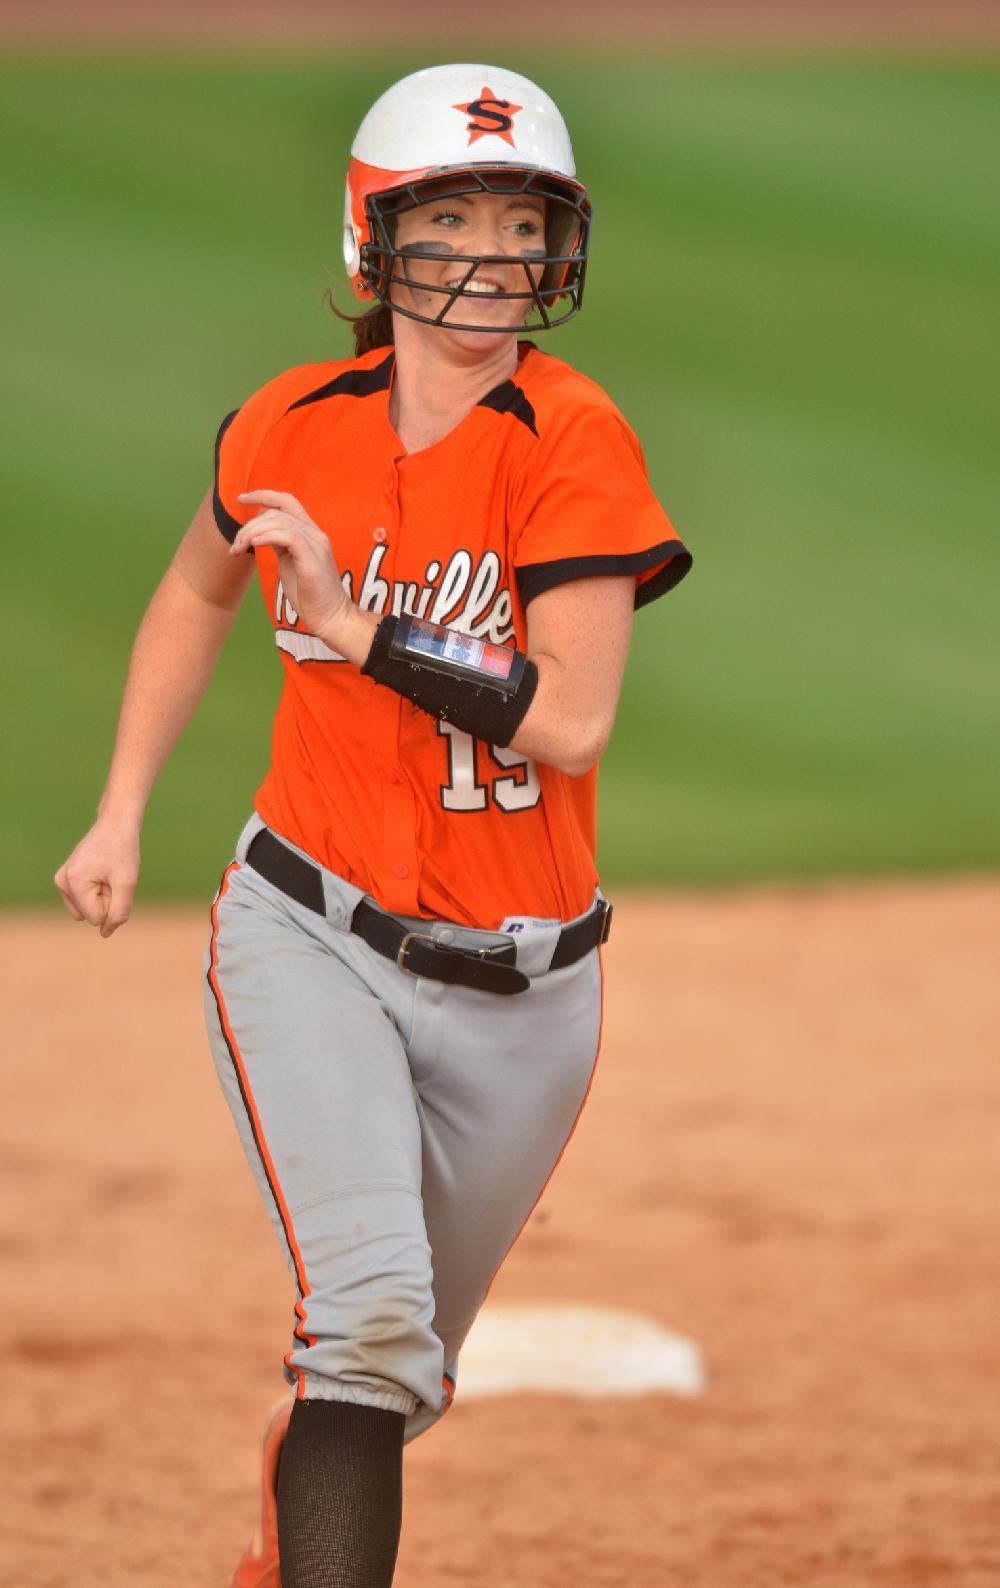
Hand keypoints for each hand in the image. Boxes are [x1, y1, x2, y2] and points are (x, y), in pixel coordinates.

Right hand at [54, 814, 140, 937]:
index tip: (115, 879)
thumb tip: (104, 934)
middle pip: (90, 915)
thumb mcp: (128, 883)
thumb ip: (119, 912)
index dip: (113, 903)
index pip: (96, 918)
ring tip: (107, 874)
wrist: (116, 824)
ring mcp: (62, 880)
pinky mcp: (65, 879)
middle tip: (113, 876)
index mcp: (74, 883)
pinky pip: (84, 902)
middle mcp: (62, 883)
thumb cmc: (123, 851)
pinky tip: (101, 872)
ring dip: (102, 897)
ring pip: (86, 910)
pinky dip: (96, 892)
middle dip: (106, 901)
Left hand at [233, 490, 350, 643]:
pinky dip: (267, 537)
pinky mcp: (313, 559)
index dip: (263, 495)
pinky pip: (288, 536)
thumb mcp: (289, 563)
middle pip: (277, 511)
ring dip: (252, 533)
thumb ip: (279, 544)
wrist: (331, 617)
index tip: (241, 498)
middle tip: (235, 546)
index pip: (287, 501)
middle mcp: (315, 534)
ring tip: (239, 550)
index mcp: (310, 533)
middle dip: (249, 524)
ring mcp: (316, 545)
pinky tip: (254, 545)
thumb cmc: (309, 595)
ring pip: (279, 521)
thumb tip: (259, 532)